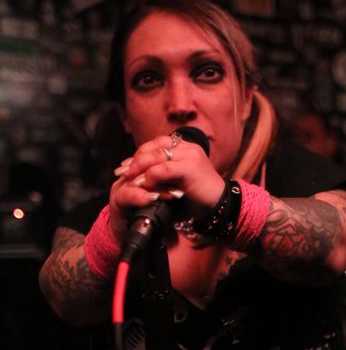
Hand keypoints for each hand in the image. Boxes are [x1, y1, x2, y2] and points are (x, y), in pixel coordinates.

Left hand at [108, 134, 225, 243]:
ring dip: (140, 168)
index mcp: (185, 147)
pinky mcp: (189, 168)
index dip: (140, 154)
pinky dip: (151, 177)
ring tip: (129, 179)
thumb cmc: (200, 196)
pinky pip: (164, 169)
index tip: (126, 166)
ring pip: (157, 156)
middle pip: (154, 148)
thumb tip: (142, 175)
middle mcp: (188, 147)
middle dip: (135, 160)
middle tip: (122, 172)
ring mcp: (190, 156)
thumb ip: (165, 173)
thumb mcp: (179, 180)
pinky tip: (144, 185)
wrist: (220, 206)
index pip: (157, 144)